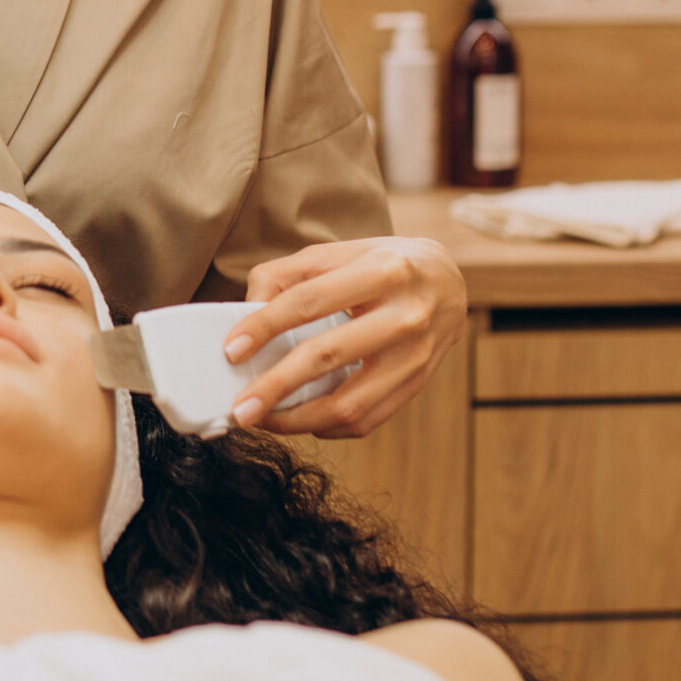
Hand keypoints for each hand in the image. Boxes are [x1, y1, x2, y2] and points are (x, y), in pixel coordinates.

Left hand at [223, 237, 467, 438]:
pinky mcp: (417, 384)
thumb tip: (247, 313)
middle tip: (240, 407)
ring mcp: (416, 355)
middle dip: (276, 386)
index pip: (310, 301)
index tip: (231, 350)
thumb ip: (287, 275)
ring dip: (298, 420)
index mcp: (383, 271)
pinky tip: (302, 420)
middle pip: (328, 356)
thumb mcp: (338, 253)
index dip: (266, 326)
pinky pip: (368, 420)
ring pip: (350, 403)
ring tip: (263, 420)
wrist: (448, 282)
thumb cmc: (383, 265)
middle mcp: (405, 314)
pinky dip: (328, 428)